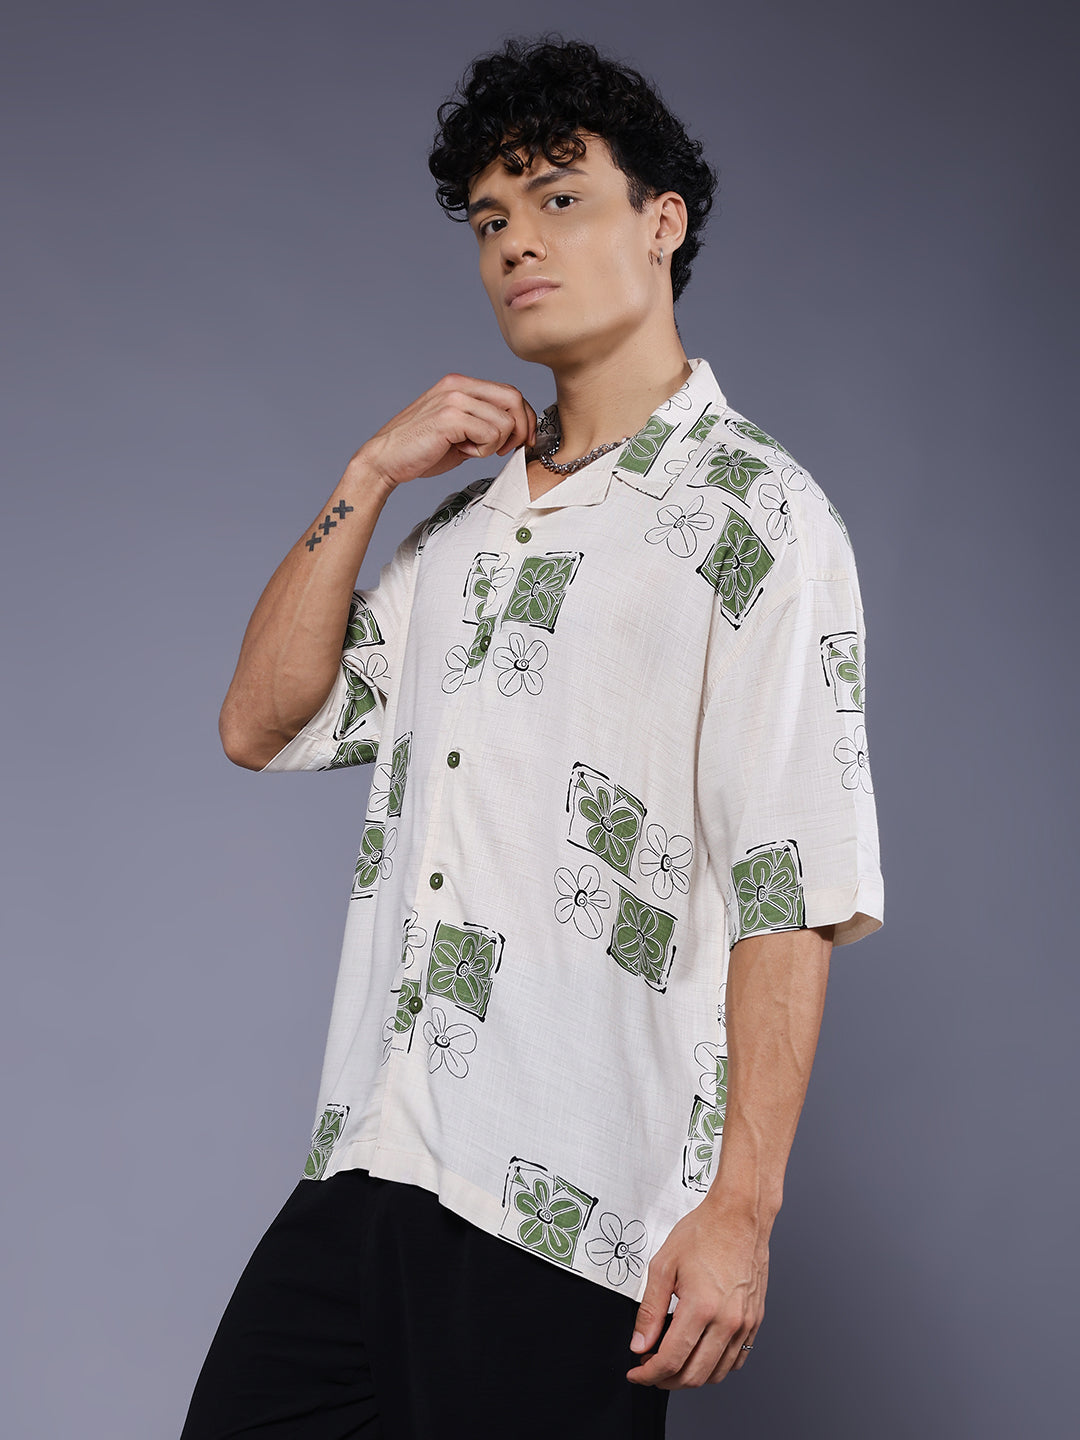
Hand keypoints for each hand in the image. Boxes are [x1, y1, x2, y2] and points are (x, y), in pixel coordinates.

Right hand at [350, 373, 537, 489]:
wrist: (385, 460)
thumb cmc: (421, 450)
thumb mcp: (459, 430)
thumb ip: (484, 422)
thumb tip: (518, 430)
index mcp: (460, 384)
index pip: (509, 392)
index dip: (524, 418)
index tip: (522, 441)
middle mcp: (458, 385)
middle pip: (514, 399)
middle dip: (520, 430)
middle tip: (506, 450)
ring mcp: (454, 399)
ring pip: (504, 421)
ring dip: (494, 444)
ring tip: (470, 449)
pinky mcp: (450, 417)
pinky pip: (490, 434)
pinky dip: (482, 450)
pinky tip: (462, 451)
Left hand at [625, 1199, 767, 1387]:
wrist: (739, 1216)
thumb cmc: (704, 1232)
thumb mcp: (663, 1266)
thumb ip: (650, 1311)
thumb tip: (640, 1344)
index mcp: (701, 1307)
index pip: (671, 1360)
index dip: (648, 1374)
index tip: (637, 1373)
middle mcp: (727, 1321)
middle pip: (694, 1376)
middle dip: (666, 1381)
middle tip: (650, 1369)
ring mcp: (744, 1323)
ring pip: (716, 1373)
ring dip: (691, 1377)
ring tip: (672, 1362)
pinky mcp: (754, 1320)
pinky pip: (736, 1359)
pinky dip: (715, 1366)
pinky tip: (700, 1354)